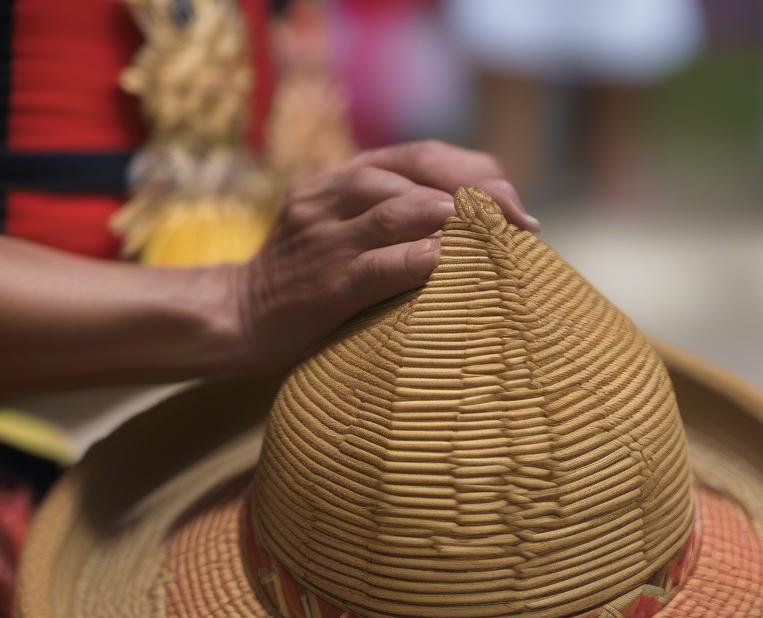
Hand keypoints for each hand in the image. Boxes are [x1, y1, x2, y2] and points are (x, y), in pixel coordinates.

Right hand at [233, 140, 536, 374]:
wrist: (239, 317)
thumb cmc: (306, 282)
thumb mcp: (341, 232)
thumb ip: (389, 218)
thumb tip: (469, 226)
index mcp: (343, 177)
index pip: (422, 154)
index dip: (476, 172)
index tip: (515, 204)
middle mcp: (333, 194)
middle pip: (421, 171)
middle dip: (481, 194)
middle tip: (523, 223)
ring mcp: (325, 236)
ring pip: (403, 209)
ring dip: (461, 221)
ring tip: (502, 242)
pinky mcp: (324, 282)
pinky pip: (381, 263)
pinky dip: (423, 261)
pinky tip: (456, 266)